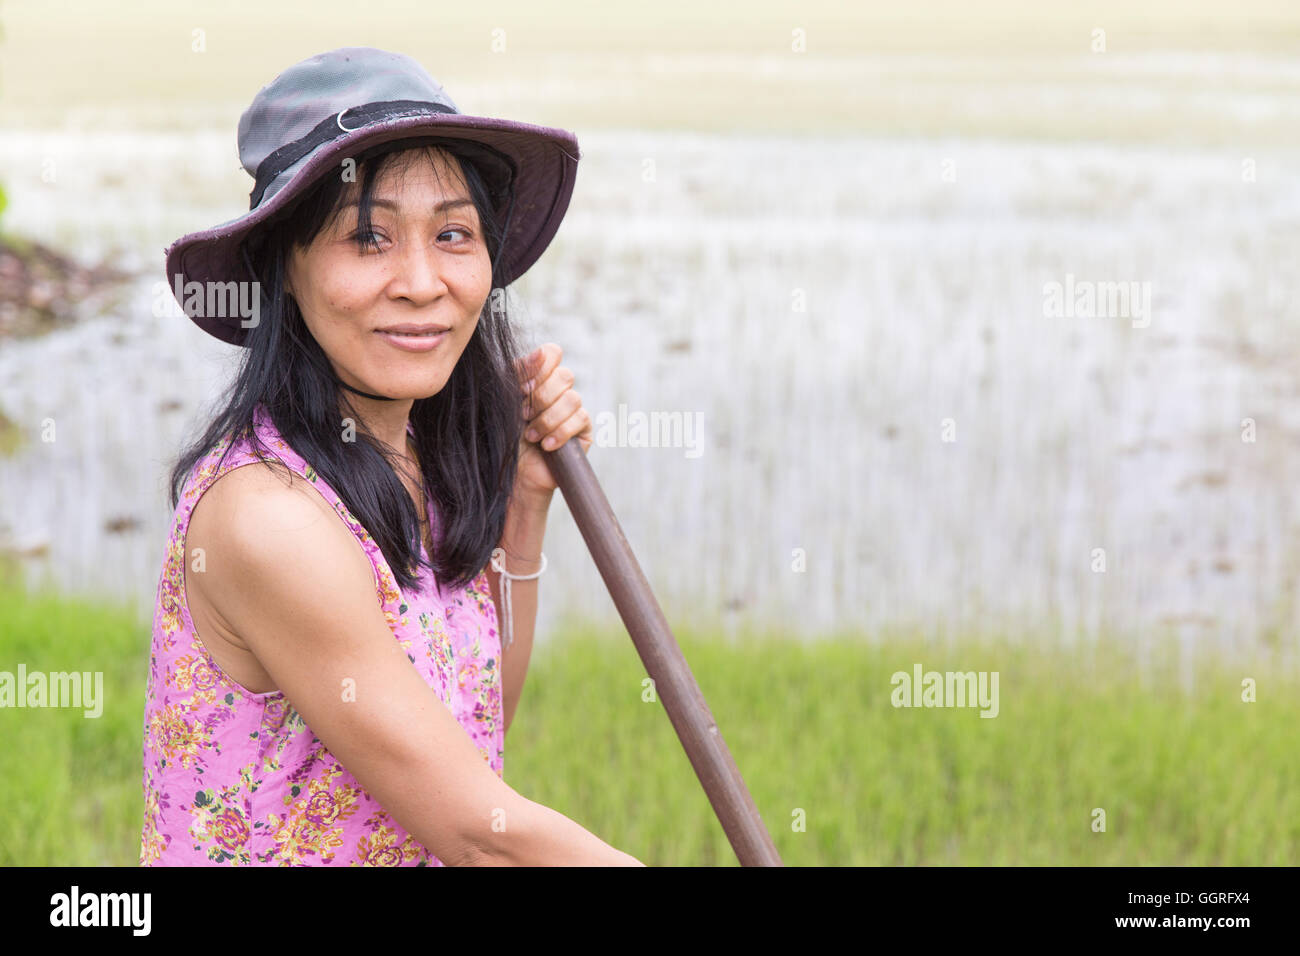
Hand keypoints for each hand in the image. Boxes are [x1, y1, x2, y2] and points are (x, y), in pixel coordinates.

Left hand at [514, 343, 592, 502]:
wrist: (511, 475)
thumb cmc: (503, 438)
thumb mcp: (503, 401)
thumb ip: (517, 374)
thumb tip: (539, 353)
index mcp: (538, 377)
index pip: (552, 353)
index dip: (541, 367)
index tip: (522, 389)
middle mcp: (558, 391)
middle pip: (565, 375)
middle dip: (541, 398)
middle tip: (523, 416)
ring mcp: (573, 410)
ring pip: (573, 398)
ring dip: (548, 419)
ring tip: (531, 436)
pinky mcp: (583, 430)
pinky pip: (580, 420)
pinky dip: (560, 433)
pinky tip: (546, 446)